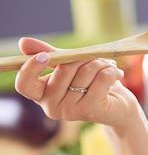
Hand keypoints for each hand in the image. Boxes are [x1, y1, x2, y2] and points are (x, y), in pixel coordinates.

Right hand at [15, 37, 140, 130]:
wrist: (118, 108)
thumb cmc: (92, 84)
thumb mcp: (70, 67)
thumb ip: (51, 56)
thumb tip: (23, 43)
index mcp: (42, 95)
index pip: (24, 85)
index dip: (30, 69)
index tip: (44, 56)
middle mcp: (52, 107)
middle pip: (63, 69)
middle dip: (83, 57)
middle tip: (95, 58)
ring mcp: (71, 111)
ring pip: (85, 71)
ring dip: (101, 63)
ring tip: (108, 67)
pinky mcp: (91, 110)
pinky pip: (102, 78)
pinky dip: (112, 70)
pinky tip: (117, 74)